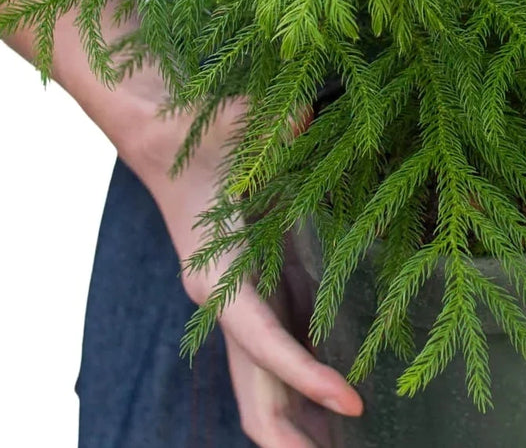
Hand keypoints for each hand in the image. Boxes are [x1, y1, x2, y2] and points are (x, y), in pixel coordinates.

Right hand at [116, 81, 362, 446]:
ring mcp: (239, 301)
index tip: (351, 401)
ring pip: (262, 381)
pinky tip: (334, 402)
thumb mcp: (235, 122)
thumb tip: (304, 116)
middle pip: (253, 390)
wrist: (167, 133)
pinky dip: (302, 382)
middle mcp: (222, 300)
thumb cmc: (202, 129)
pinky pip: (277, 350)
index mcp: (217, 273)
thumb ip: (271, 124)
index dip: (304, 375)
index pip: (262, 340)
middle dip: (288, 437)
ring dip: (295, 421)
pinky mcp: (257, 290)